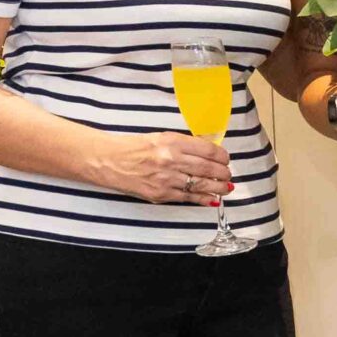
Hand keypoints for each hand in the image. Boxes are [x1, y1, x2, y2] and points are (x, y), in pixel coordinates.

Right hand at [94, 132, 231, 205]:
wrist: (108, 160)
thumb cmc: (133, 147)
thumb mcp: (160, 137)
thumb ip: (184, 145)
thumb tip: (208, 154)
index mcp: (172, 142)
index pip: (208, 150)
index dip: (222, 156)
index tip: (225, 159)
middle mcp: (171, 160)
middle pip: (209, 168)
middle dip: (224, 173)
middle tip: (228, 175)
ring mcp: (166, 179)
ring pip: (202, 185)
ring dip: (218, 187)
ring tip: (227, 188)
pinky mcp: (160, 195)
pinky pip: (188, 198)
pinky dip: (203, 199)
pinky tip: (213, 199)